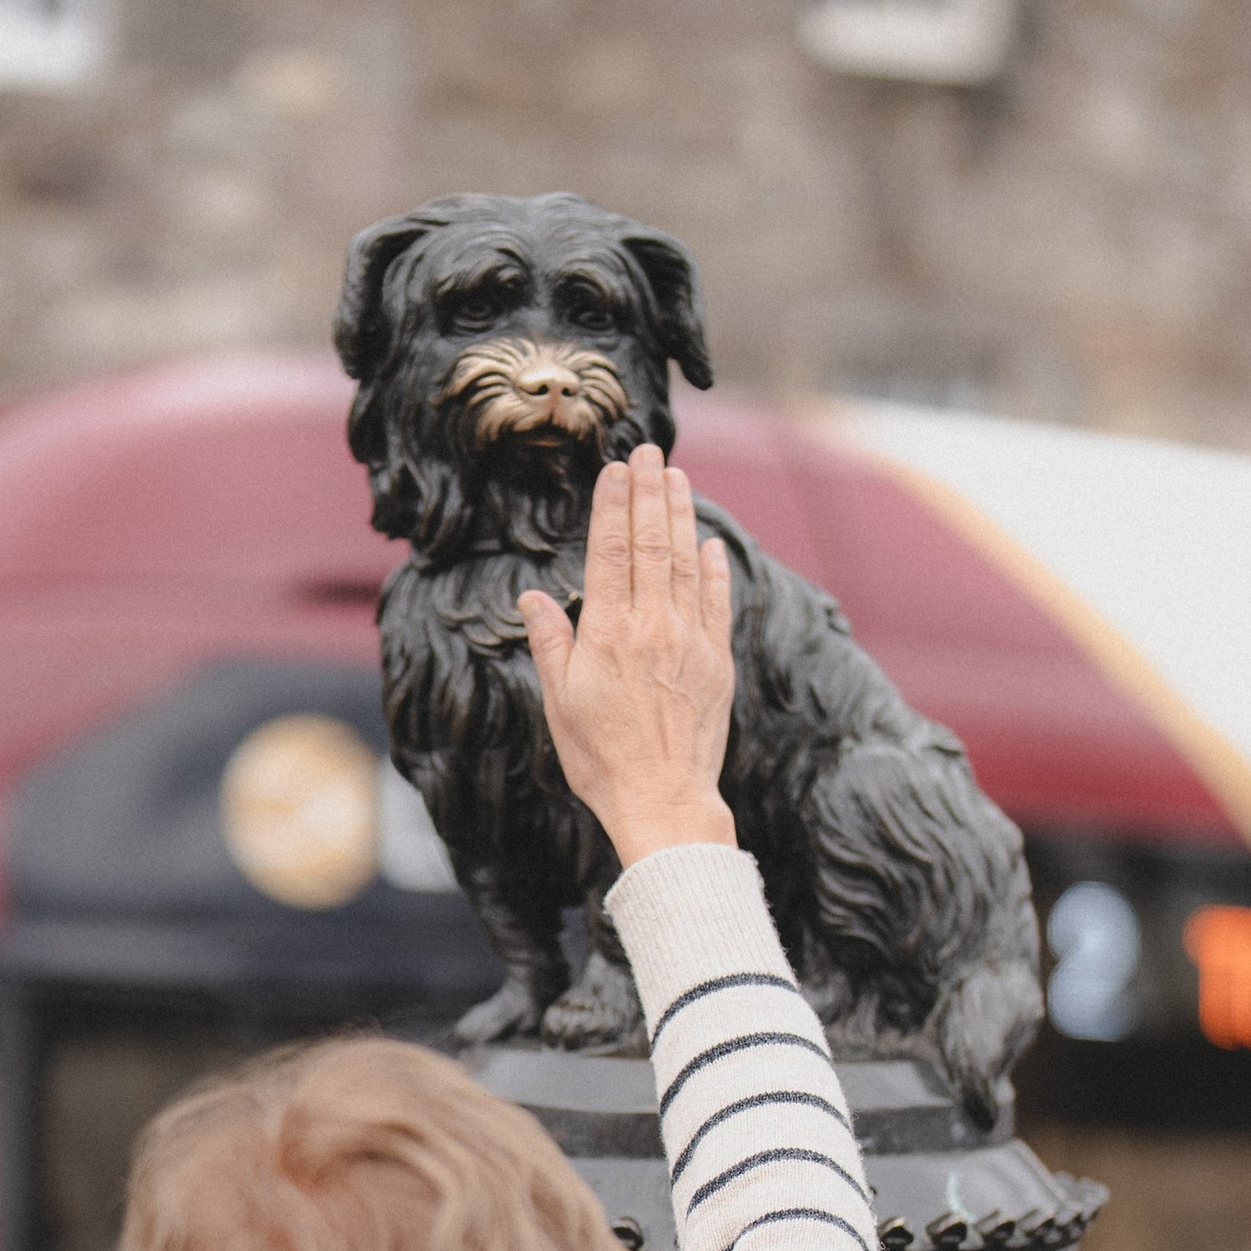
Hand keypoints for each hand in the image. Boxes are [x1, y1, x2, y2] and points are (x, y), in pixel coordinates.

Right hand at [519, 442, 736, 867]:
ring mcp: (691, 641)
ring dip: (681, 516)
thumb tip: (533, 598)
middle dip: (650, 492)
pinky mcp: (717, 662)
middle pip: (651, 543)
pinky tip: (709, 543)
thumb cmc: (601, 758)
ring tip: (678, 478)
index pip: (610, 550)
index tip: (616, 469)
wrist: (663, 800)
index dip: (613, 504)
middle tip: (650, 451)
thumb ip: (551, 644)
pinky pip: (717, 602)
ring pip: (686, 562)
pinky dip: (713, 568)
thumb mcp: (559, 703)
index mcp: (608, 633)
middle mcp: (653, 627)